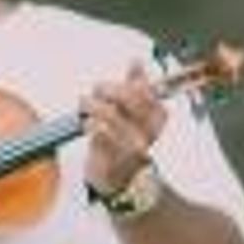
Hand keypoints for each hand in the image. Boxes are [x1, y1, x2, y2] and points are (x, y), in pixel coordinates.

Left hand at [82, 63, 166, 200]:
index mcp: (158, 119)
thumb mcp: (135, 113)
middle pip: (127, 97)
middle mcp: (148, 133)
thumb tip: (136, 60)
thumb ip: (137, 86)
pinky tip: (87, 124)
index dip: (122, 85)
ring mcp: (130, 148)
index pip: (144, 90)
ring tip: (85, 107)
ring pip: (109, 112)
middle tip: (94, 92)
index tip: (107, 88)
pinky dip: (88, 123)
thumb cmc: (126, 142)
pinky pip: (98, 131)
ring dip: (91, 105)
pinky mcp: (113, 158)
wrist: (121, 182)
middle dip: (105, 89)